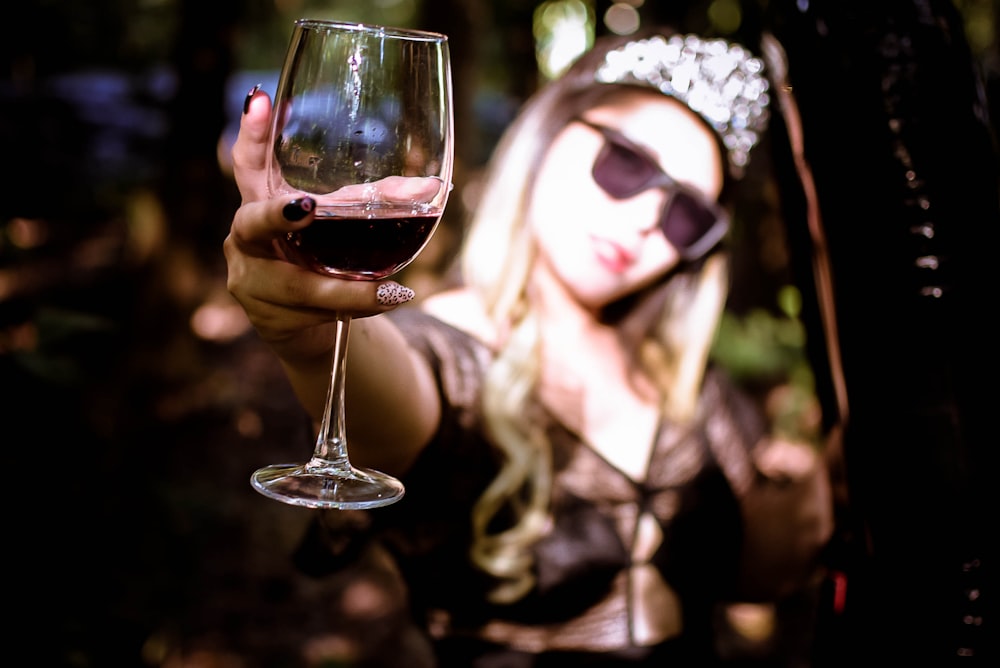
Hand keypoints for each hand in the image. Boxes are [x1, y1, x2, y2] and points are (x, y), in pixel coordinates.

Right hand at [223, 89, 414, 363]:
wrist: (307, 327)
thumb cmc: (322, 260)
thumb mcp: (344, 226)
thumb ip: (378, 202)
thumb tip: (432, 186)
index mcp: (261, 203)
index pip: (249, 163)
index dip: (251, 133)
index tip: (262, 99)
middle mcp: (246, 240)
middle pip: (253, 224)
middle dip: (279, 215)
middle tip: (307, 207)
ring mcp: (251, 282)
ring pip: (299, 285)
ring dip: (346, 289)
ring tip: (391, 291)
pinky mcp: (270, 319)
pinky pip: (314, 313)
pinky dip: (354, 307)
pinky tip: (387, 303)